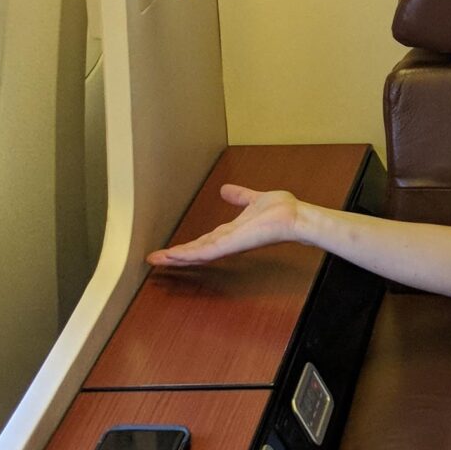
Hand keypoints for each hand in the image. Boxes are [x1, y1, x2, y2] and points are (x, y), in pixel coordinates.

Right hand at [147, 184, 304, 267]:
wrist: (295, 217)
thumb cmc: (282, 210)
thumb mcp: (253, 199)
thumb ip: (239, 197)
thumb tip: (225, 190)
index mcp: (231, 232)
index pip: (204, 241)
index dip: (187, 245)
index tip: (171, 249)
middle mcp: (228, 241)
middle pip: (197, 250)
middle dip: (175, 255)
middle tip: (155, 259)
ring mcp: (229, 245)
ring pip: (198, 253)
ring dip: (177, 257)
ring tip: (158, 259)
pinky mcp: (232, 244)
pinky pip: (207, 252)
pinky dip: (190, 254)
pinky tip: (175, 256)